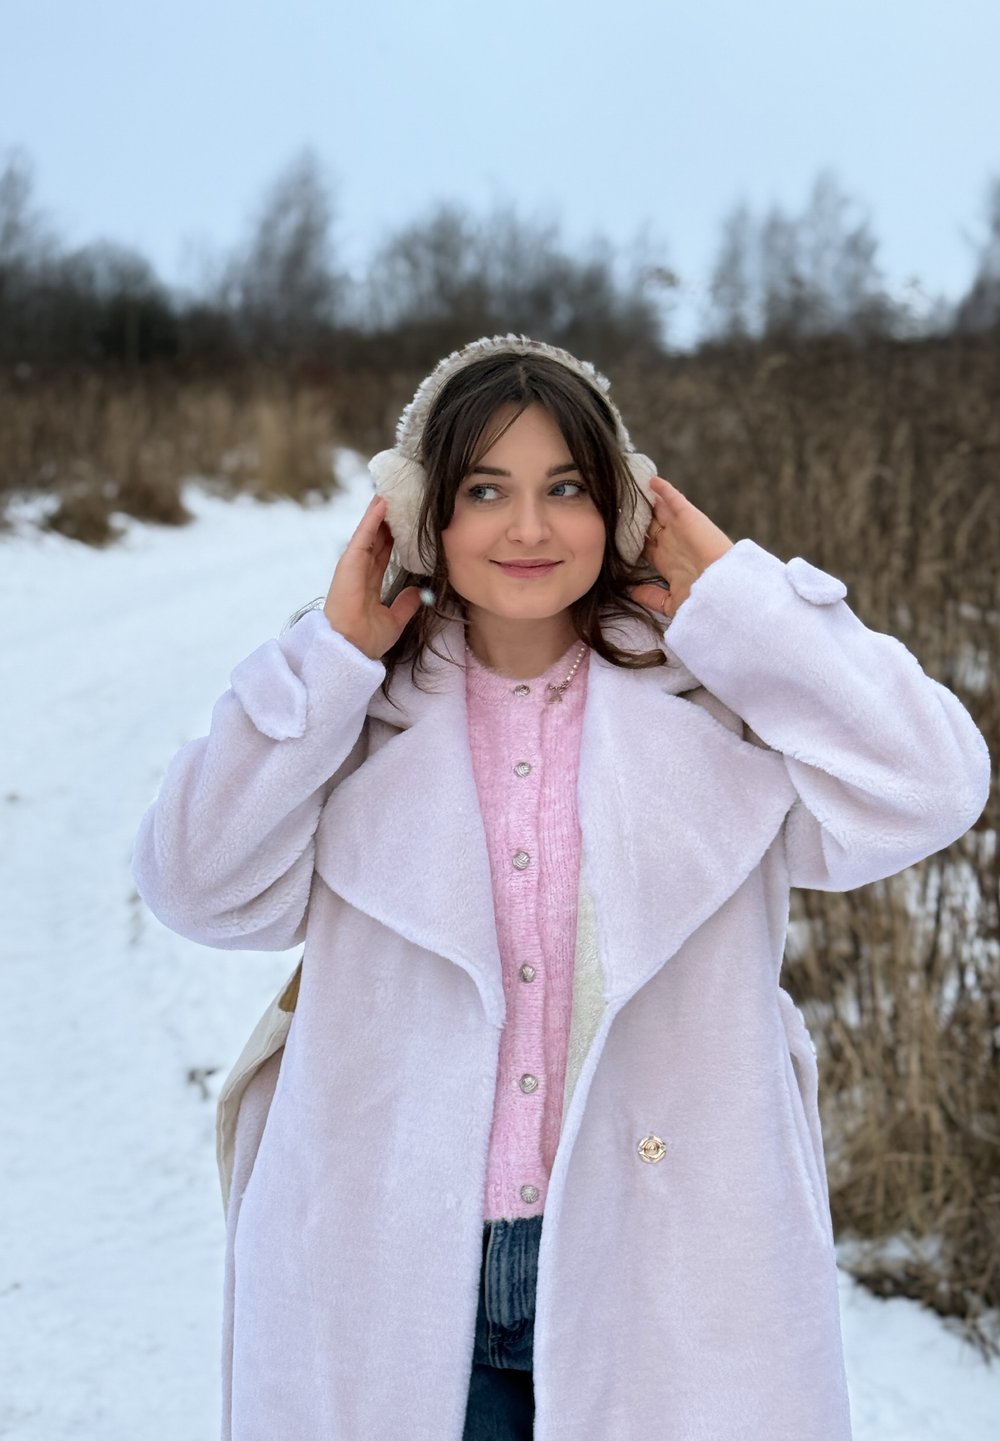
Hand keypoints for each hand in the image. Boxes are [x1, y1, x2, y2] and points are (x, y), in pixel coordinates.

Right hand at [323, 496, 422, 659]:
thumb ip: (405, 604)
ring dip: (378, 512)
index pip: (383, 553)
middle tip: (399, 497)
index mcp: (368, 584)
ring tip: (389, 491)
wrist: (351, 649)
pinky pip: (363, 537)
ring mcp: (353, 566)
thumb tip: (419, 592)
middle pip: (376, 538)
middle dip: (386, 519)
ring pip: (369, 533)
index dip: (392, 537)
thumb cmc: (366, 640)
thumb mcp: (394, 620)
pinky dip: (372, 520)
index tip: (403, 521)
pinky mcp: (348, 563)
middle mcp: (360, 572)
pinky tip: (382, 504)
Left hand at [628, 476, 733, 619]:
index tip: (616, 532)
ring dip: (647, 500)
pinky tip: (650, 480)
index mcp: (667, 561)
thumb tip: (630, 592)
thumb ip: (650, 596)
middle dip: (636, 517)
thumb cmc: (700, 599)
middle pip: (649, 524)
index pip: (645, 545)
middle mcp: (671, 542)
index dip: (632, 538)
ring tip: (630, 489)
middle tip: (618, 506)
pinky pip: (673, 498)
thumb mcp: (671, 602)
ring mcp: (679, 528)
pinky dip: (662, 489)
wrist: (721, 588)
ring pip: (659, 509)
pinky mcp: (688, 517)